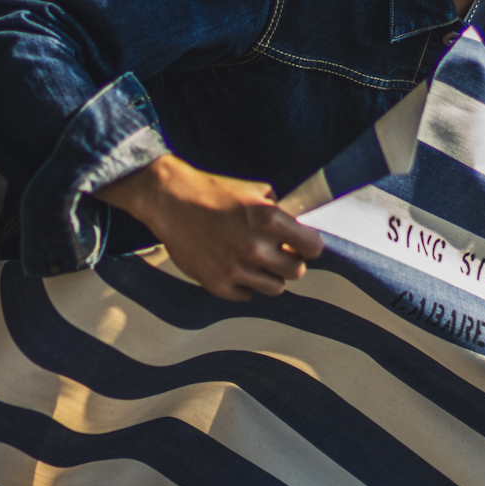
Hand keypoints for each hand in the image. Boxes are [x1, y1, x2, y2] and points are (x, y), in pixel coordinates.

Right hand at [95, 155, 324, 300]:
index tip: (303, 245)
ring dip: (269, 275)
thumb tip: (299, 230)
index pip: (313, 248)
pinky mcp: (217, 284)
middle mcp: (255, 247)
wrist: (171, 200)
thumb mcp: (255, 191)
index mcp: (269, 220)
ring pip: (276, 288)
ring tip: (254, 259)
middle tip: (277, 251)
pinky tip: (234, 266)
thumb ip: (280, 212)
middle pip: (297, 272)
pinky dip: (244, 284)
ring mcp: (236, 269)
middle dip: (291, 261)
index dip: (309, 246)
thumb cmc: (214, 192)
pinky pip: (247, 295)